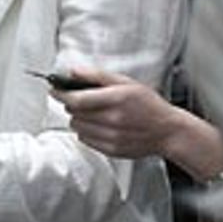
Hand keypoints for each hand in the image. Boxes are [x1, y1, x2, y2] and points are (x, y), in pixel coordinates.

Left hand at [49, 67, 182, 159]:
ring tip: (94, 113)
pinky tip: (100, 126)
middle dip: (72, 105)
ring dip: (79, 119)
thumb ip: (97, 76)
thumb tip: (73, 71)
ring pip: (77, 127)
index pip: (76, 100)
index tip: (54, 90)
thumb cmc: (148, 104)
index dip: (61, 95)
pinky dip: (87, 132)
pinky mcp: (111, 150)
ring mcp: (111, 138)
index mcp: (116, 100)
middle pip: (74, 114)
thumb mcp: (126, 82)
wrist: (168, 132)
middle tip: (81, 99)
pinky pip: (85, 140)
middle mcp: (112, 120)